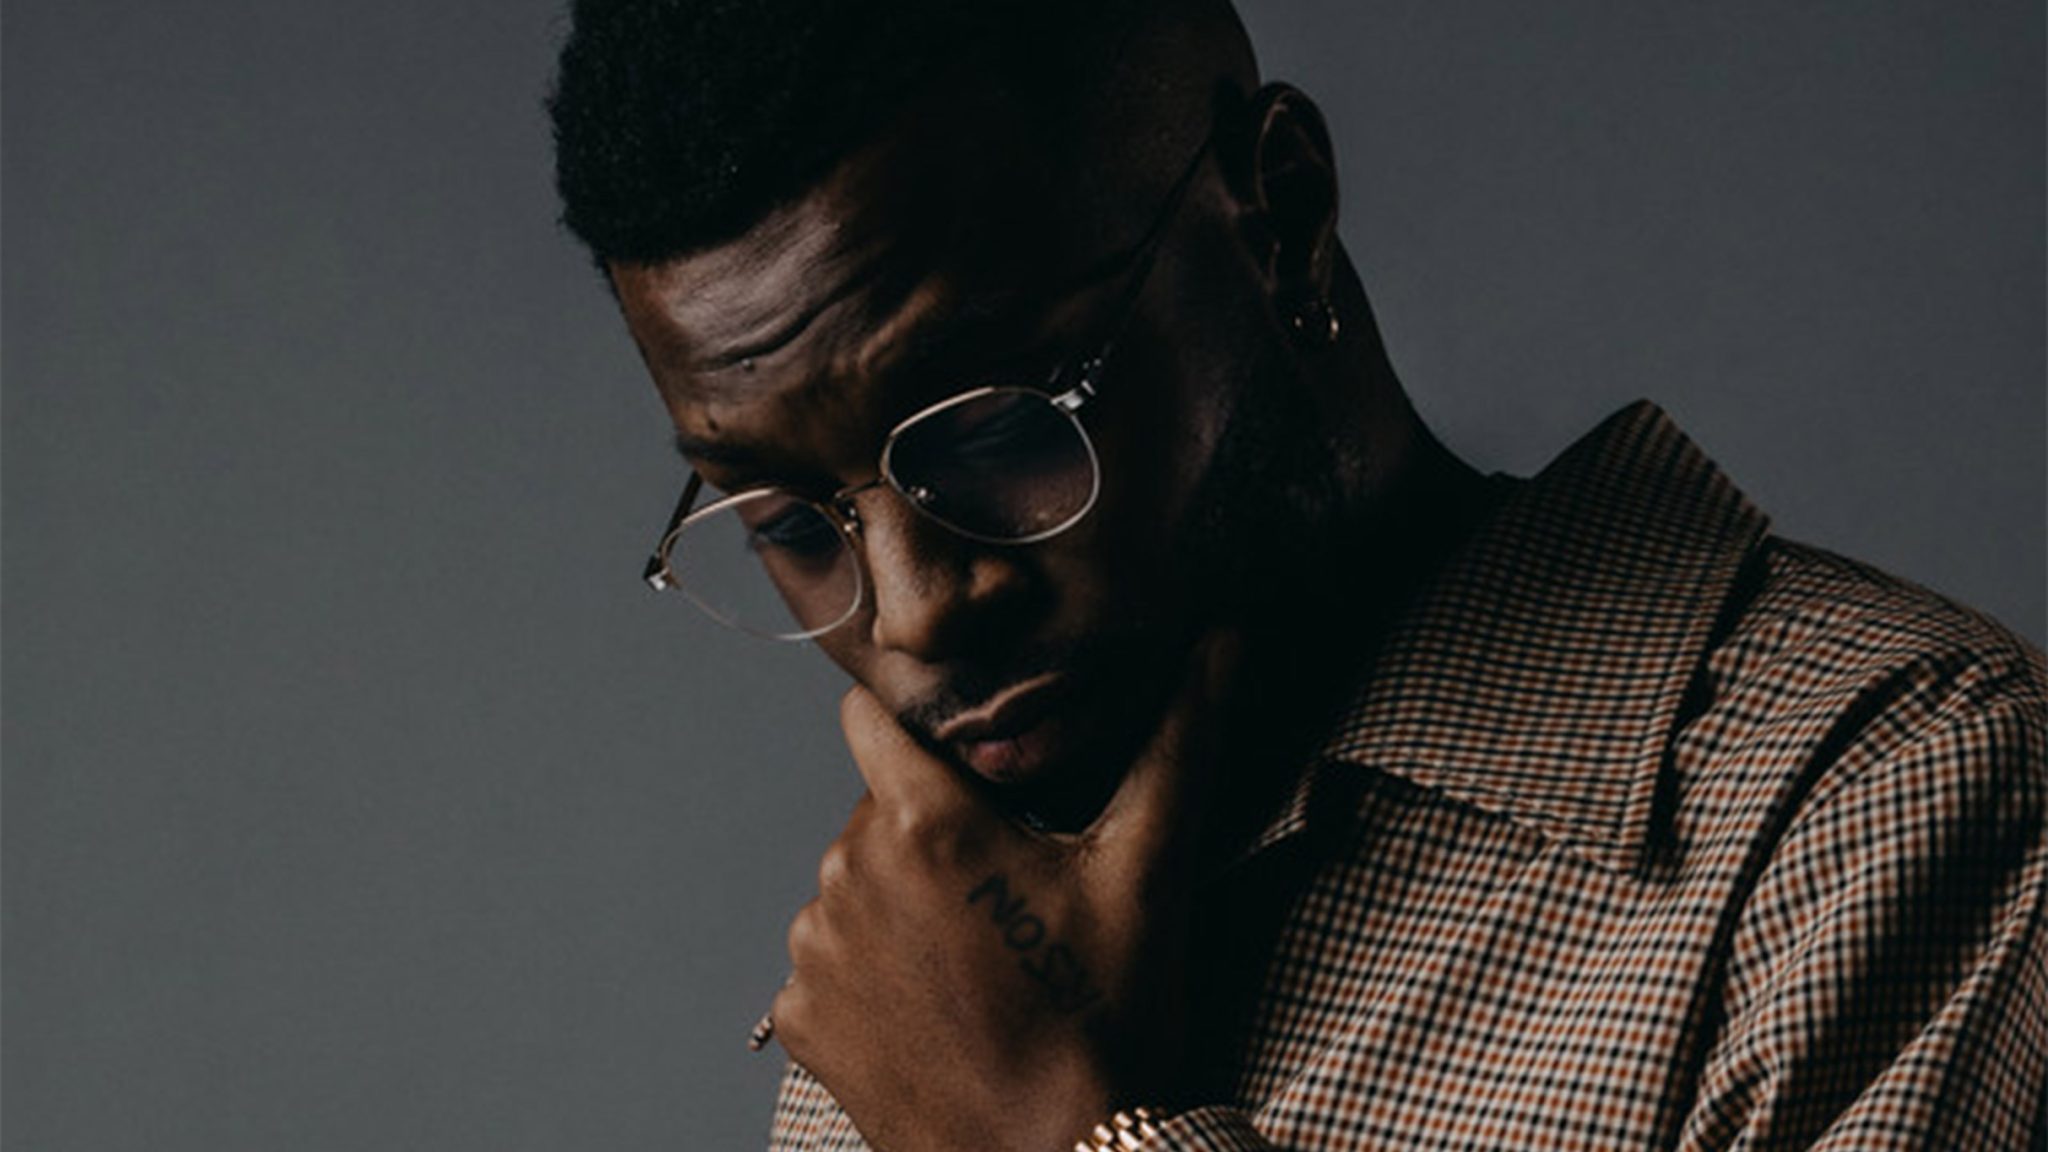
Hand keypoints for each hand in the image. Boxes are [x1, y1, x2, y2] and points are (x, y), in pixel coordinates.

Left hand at [769, 635, 1236, 1151]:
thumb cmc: (1108, 1022)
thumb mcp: (1150, 873)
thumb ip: (1179, 738)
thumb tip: (1222, 637)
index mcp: (924, 823)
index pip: (871, 715)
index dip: (921, 731)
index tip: (972, 767)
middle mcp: (847, 873)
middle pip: (877, 807)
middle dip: (935, 830)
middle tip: (1013, 891)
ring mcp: (815, 951)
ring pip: (854, 882)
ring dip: (902, 901)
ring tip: (981, 961)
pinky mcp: (799, 1018)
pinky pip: (829, 960)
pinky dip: (873, 973)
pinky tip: (939, 1008)